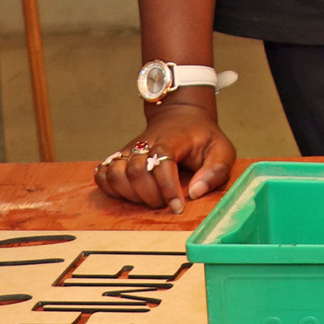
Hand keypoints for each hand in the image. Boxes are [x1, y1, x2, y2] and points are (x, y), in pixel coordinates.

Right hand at [92, 101, 234, 213]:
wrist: (181, 117)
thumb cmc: (202, 138)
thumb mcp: (222, 149)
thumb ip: (215, 170)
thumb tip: (195, 193)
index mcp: (172, 140)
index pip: (162, 163)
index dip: (168, 188)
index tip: (177, 207)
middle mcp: (145, 144)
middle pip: (135, 171)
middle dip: (150, 195)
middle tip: (165, 203)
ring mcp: (129, 150)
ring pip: (115, 173)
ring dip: (129, 194)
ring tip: (148, 198)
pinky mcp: (118, 158)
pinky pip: (102, 174)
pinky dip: (111, 188)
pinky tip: (129, 192)